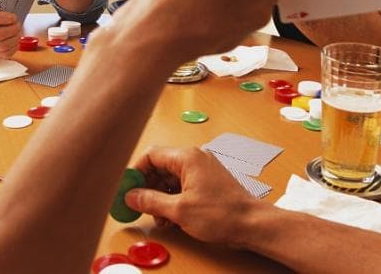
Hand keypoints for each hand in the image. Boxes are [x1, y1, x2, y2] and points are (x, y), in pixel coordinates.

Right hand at [0, 9, 20, 60]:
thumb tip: (11, 15)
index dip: (7, 17)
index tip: (14, 17)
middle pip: (0, 34)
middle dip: (14, 29)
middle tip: (18, 25)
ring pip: (4, 45)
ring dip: (15, 38)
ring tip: (18, 33)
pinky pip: (5, 54)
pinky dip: (14, 47)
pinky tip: (15, 42)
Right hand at [125, 146, 257, 246]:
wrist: (253, 224)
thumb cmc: (222, 214)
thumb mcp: (179, 210)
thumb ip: (151, 201)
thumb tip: (131, 197)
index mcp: (187, 157)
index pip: (151, 155)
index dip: (136, 173)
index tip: (127, 190)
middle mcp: (194, 159)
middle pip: (160, 167)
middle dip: (148, 189)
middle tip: (140, 207)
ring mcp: (202, 170)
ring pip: (171, 179)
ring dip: (161, 198)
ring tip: (161, 219)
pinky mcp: (208, 182)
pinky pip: (183, 186)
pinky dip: (174, 201)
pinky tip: (173, 219)